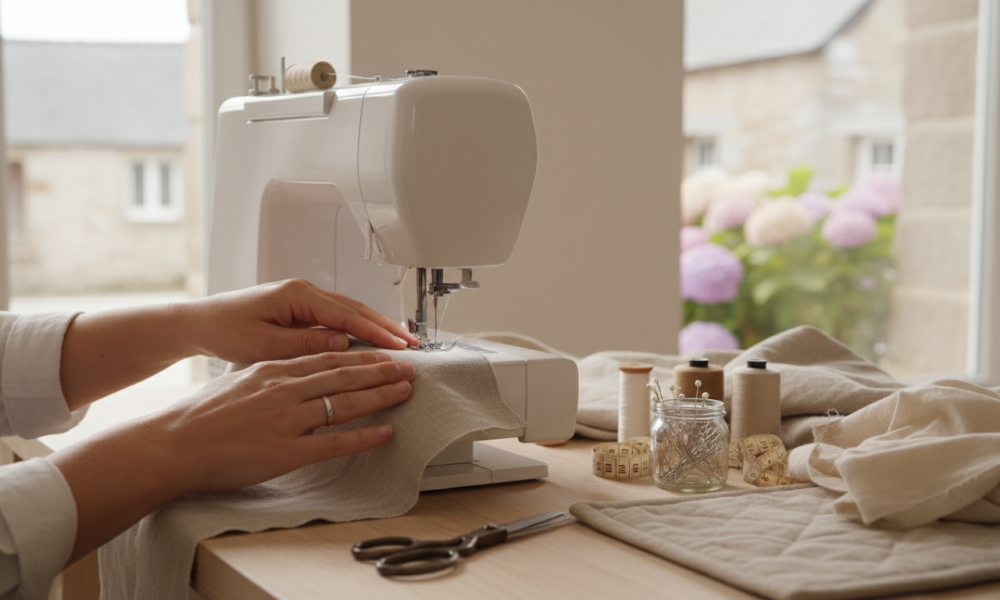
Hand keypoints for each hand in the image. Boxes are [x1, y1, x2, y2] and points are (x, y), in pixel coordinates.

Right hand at [50, 350, 415, 560]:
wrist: (172, 444)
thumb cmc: (200, 416)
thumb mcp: (239, 380)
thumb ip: (271, 376)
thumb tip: (295, 372)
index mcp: (273, 370)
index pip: (328, 357)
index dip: (362, 355)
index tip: (384, 353)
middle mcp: (283, 390)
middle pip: (344, 376)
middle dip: (381, 371)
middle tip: (409, 367)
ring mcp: (286, 420)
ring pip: (344, 404)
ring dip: (380, 396)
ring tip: (404, 391)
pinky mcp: (285, 452)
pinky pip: (334, 443)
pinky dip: (363, 436)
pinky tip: (384, 432)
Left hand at [184, 279, 420, 363]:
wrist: (199, 323)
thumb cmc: (224, 330)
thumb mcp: (262, 345)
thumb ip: (303, 344)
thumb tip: (340, 343)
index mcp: (296, 294)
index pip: (346, 314)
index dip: (376, 332)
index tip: (398, 345)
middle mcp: (303, 292)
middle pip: (356, 308)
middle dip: (386, 326)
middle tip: (413, 343)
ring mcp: (303, 299)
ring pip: (350, 312)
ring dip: (376, 327)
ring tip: (402, 342)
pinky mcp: (300, 310)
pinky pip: (337, 318)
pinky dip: (359, 329)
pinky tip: (372, 342)